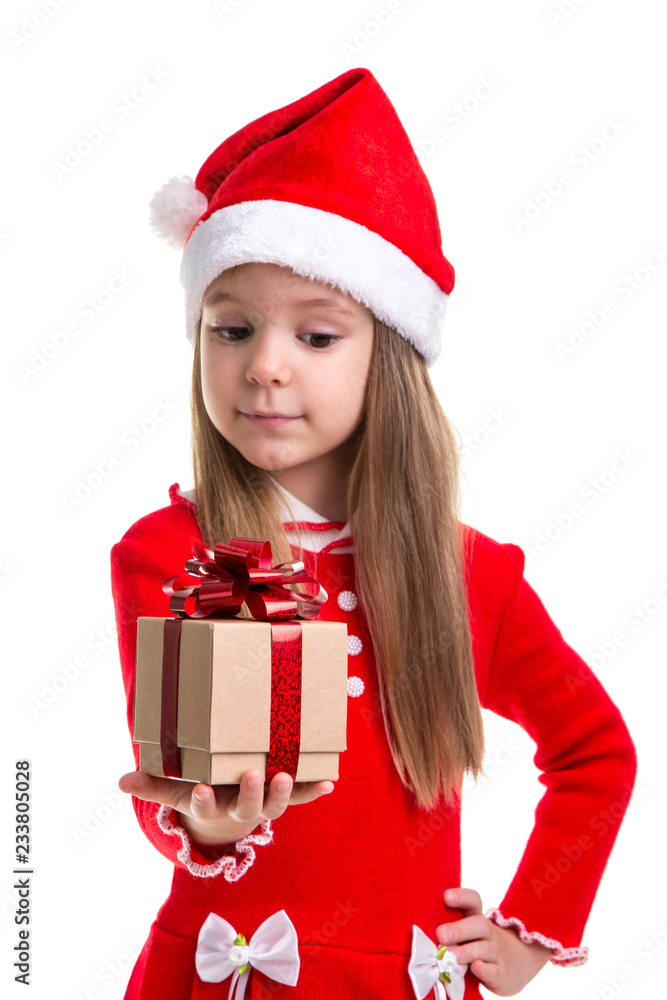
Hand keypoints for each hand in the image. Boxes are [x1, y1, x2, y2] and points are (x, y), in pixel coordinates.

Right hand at [118, 768, 332, 846]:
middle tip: (255, 774)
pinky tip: (328, 783)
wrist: (228, 817)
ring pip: (274, 804)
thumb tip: (122, 782)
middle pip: (246, 806)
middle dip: (251, 793)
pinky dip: (313, 791)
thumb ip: (153, 784)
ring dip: (281, 792)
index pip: (204, 805)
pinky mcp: (281, 797)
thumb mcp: (176, 791)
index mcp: (211, 805)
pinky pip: (299, 797)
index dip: (204, 800)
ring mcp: (262, 804)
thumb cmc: (202, 793)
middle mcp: (238, 808)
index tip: (202, 790)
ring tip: (284, 775)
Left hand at [436, 888, 552, 996]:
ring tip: (450, 956)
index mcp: (476, 919)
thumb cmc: (479, 946)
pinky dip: (485, 970)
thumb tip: (420, 931)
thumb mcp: (468, 934)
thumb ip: (449, 930)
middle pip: (478, 924)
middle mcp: (488, 933)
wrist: (516, 965)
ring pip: (484, 948)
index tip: (446, 896)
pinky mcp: (502, 974)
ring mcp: (497, 953)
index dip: (461, 896)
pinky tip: (476, 967)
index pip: (473, 901)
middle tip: (440, 934)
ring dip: (467, 951)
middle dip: (458, 929)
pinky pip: (495, 971)